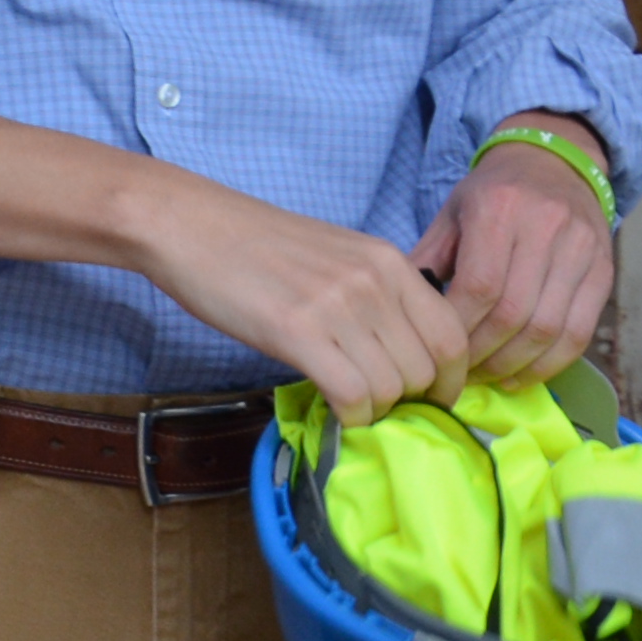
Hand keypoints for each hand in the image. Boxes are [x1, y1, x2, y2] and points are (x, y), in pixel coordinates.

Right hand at [134, 175, 469, 420]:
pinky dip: (351, 416)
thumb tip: (401, 353)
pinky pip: (352, 394)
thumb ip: (377, 295)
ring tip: (352, 408)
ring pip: (392, 387)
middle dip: (410, 401)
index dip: (451, 380)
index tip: (430, 399)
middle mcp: (373, 281)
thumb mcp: (336, 255)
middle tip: (381, 408)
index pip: (451, 334)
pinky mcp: (297, 331)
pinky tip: (335, 411)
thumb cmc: (254, 243)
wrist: (189, 224)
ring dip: (377, 411)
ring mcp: (337, 305)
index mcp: (388, 261)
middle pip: (426, 368)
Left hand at [413, 130, 617, 391]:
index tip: (437, 350)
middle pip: (514, 313)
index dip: (458, 329)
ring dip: (513, 365)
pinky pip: (579, 333)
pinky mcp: (604, 272)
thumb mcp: (452, 213)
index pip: (479, 286)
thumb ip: (427, 260)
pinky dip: (549, 364)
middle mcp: (546, 227)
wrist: (554, 163)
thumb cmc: (494, 193)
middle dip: (482, 354)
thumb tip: (399, 313)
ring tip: (485, 377)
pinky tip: (521, 375)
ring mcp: (581, 250)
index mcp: (499, 209)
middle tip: (458, 374)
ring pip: (548, 329)